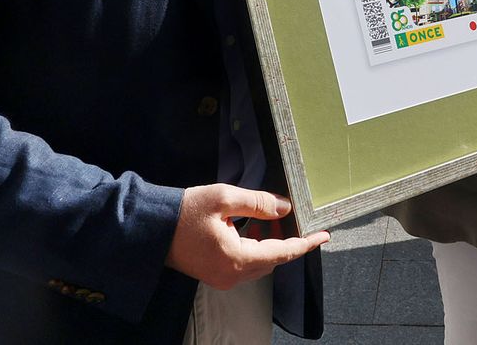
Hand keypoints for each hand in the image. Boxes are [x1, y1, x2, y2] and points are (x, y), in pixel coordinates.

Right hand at [165, 185, 328, 290]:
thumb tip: (286, 208)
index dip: (306, 243)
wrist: (151, 228)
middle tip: (298, 218)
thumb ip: (259, 204)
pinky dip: (257, 247)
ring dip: (272, 243)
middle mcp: (231, 275)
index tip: (324, 234)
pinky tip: (257, 228)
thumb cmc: (185, 211)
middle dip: (288, 239)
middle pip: (273, 260)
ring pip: (260, 263)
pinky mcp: (214, 273)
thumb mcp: (225, 198)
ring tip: (277, 218)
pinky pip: (245, 264)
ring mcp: (222, 278)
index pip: (283, 252)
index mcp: (236, 259)